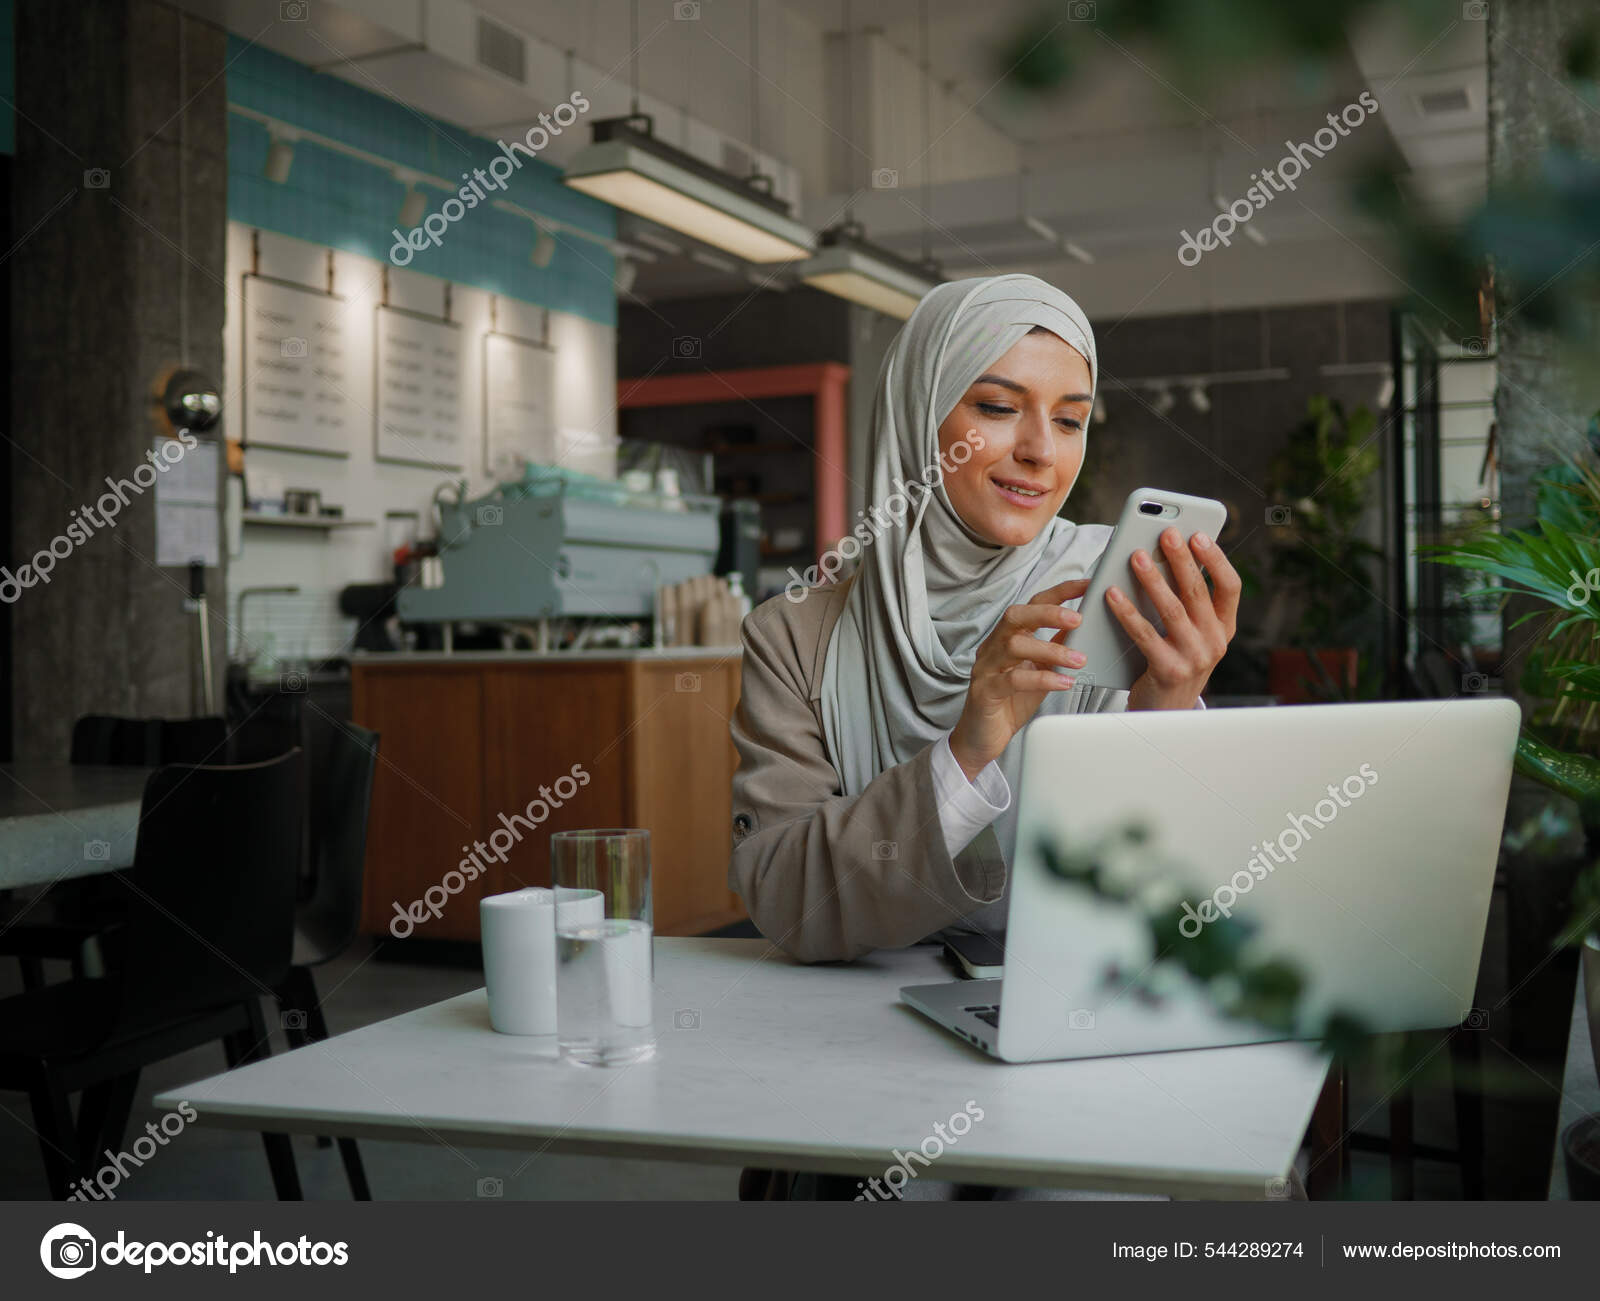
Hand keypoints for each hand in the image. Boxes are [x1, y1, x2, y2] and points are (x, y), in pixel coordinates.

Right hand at [949, 578, 1088, 780]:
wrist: (982, 738)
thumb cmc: (1010, 702)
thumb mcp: (1040, 670)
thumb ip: (1055, 648)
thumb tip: (1082, 627)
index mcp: (1007, 637)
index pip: (1032, 605)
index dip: (1059, 593)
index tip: (1087, 585)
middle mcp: (993, 647)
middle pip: (1016, 616)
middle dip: (1048, 613)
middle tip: (1078, 618)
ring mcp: (986, 667)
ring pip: (1015, 645)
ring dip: (1051, 650)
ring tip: (1078, 660)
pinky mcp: (985, 691)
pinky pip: (1013, 679)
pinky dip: (1042, 679)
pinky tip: (1064, 682)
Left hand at [1108, 528, 1239, 710]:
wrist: (1165, 712)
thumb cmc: (1172, 661)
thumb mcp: (1190, 634)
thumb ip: (1186, 603)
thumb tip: (1163, 557)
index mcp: (1224, 628)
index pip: (1230, 587)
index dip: (1216, 560)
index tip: (1199, 535)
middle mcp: (1215, 642)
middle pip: (1197, 592)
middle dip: (1181, 559)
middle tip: (1165, 534)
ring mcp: (1194, 658)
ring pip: (1172, 610)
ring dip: (1153, 579)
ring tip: (1136, 556)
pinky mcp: (1169, 670)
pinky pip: (1144, 634)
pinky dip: (1126, 611)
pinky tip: (1112, 593)